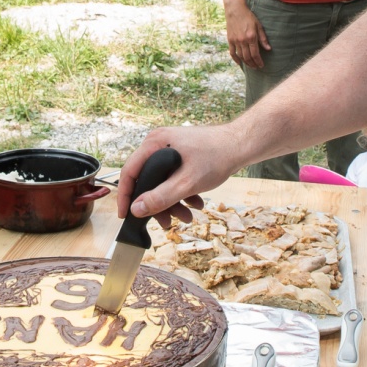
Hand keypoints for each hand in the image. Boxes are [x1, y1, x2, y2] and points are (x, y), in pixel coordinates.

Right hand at [116, 124, 246, 221]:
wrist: (241, 145)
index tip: (125, 216)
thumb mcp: (186, 183)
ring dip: (173, 201)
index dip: (125, 196)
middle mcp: (158, 143)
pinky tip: (196, 203)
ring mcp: (169, 148)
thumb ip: (160, 197)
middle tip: (165, 223)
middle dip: (158, 204)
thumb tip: (136, 210)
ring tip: (187, 217)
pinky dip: (182, 192)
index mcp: (154, 144)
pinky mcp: (181, 154)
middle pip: (147, 180)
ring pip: (162, 181)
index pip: (129, 172)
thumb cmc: (216, 157)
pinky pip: (173, 177)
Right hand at [225, 3, 269, 68]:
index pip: (255, 54)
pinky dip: (236, 59)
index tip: (261, 65)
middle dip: (253, 64)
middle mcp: (243, 41)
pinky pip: (232, 53)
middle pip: (248, 57)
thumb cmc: (249, 17)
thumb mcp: (259, 26)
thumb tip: (268, 49)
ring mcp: (235, 41)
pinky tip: (240, 63)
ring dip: (246, 63)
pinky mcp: (230, 40)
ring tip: (251, 66)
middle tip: (257, 67)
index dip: (259, 61)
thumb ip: (263, 38)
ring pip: (240, 56)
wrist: (235, 10)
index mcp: (251, 37)